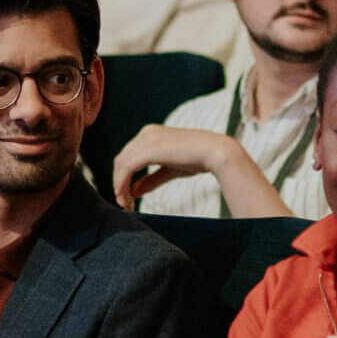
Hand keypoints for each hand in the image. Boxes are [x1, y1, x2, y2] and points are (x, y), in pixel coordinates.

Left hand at [111, 124, 232, 203]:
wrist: (217, 152)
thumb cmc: (198, 159)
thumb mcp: (170, 170)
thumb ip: (151, 179)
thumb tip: (133, 191)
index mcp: (151, 134)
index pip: (129, 156)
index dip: (123, 177)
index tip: (127, 197)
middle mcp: (146, 133)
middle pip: (122, 160)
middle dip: (119, 183)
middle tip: (125, 205)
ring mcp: (146, 138)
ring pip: (121, 164)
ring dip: (119, 186)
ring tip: (126, 205)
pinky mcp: (148, 148)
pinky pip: (126, 168)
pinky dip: (122, 183)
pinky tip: (127, 198)